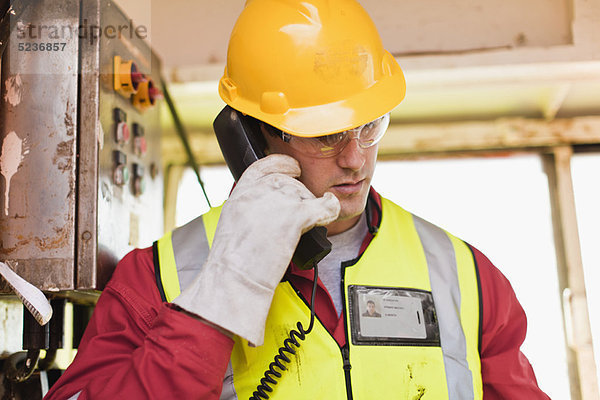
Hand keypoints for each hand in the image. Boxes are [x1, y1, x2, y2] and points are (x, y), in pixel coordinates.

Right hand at [173, 154, 339, 344]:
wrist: (234, 278)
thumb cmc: (232, 261)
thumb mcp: (233, 222)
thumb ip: (251, 208)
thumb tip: (268, 210)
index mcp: (242, 191)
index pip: (266, 165)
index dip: (284, 164)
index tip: (293, 168)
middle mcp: (260, 190)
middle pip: (291, 183)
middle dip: (299, 197)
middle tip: (297, 218)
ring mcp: (279, 201)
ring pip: (307, 195)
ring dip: (310, 207)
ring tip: (304, 228)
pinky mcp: (296, 216)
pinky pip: (324, 205)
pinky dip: (331, 207)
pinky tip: (331, 209)